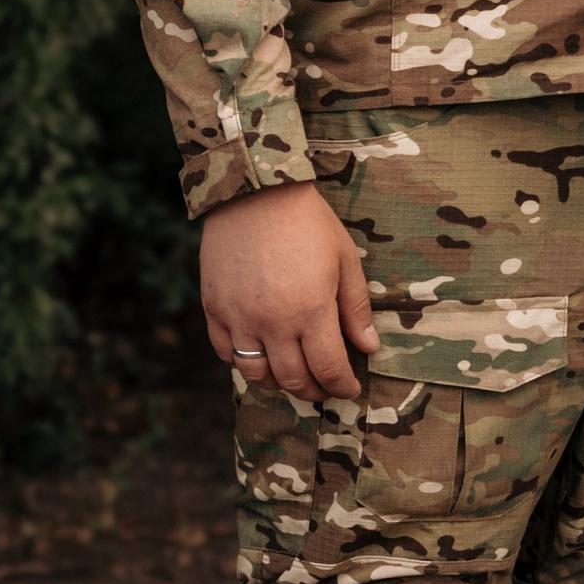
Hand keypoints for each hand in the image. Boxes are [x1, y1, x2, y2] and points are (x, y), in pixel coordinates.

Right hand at [199, 183, 380, 399]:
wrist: (254, 192)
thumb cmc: (308, 222)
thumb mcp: (345, 260)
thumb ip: (356, 309)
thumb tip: (369, 347)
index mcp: (311, 311)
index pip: (329, 369)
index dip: (342, 386)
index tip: (350, 390)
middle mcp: (272, 322)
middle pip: (293, 379)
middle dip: (314, 391)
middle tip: (325, 388)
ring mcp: (239, 318)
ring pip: (256, 374)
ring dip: (277, 383)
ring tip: (292, 376)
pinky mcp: (214, 308)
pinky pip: (225, 352)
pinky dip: (243, 362)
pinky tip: (259, 354)